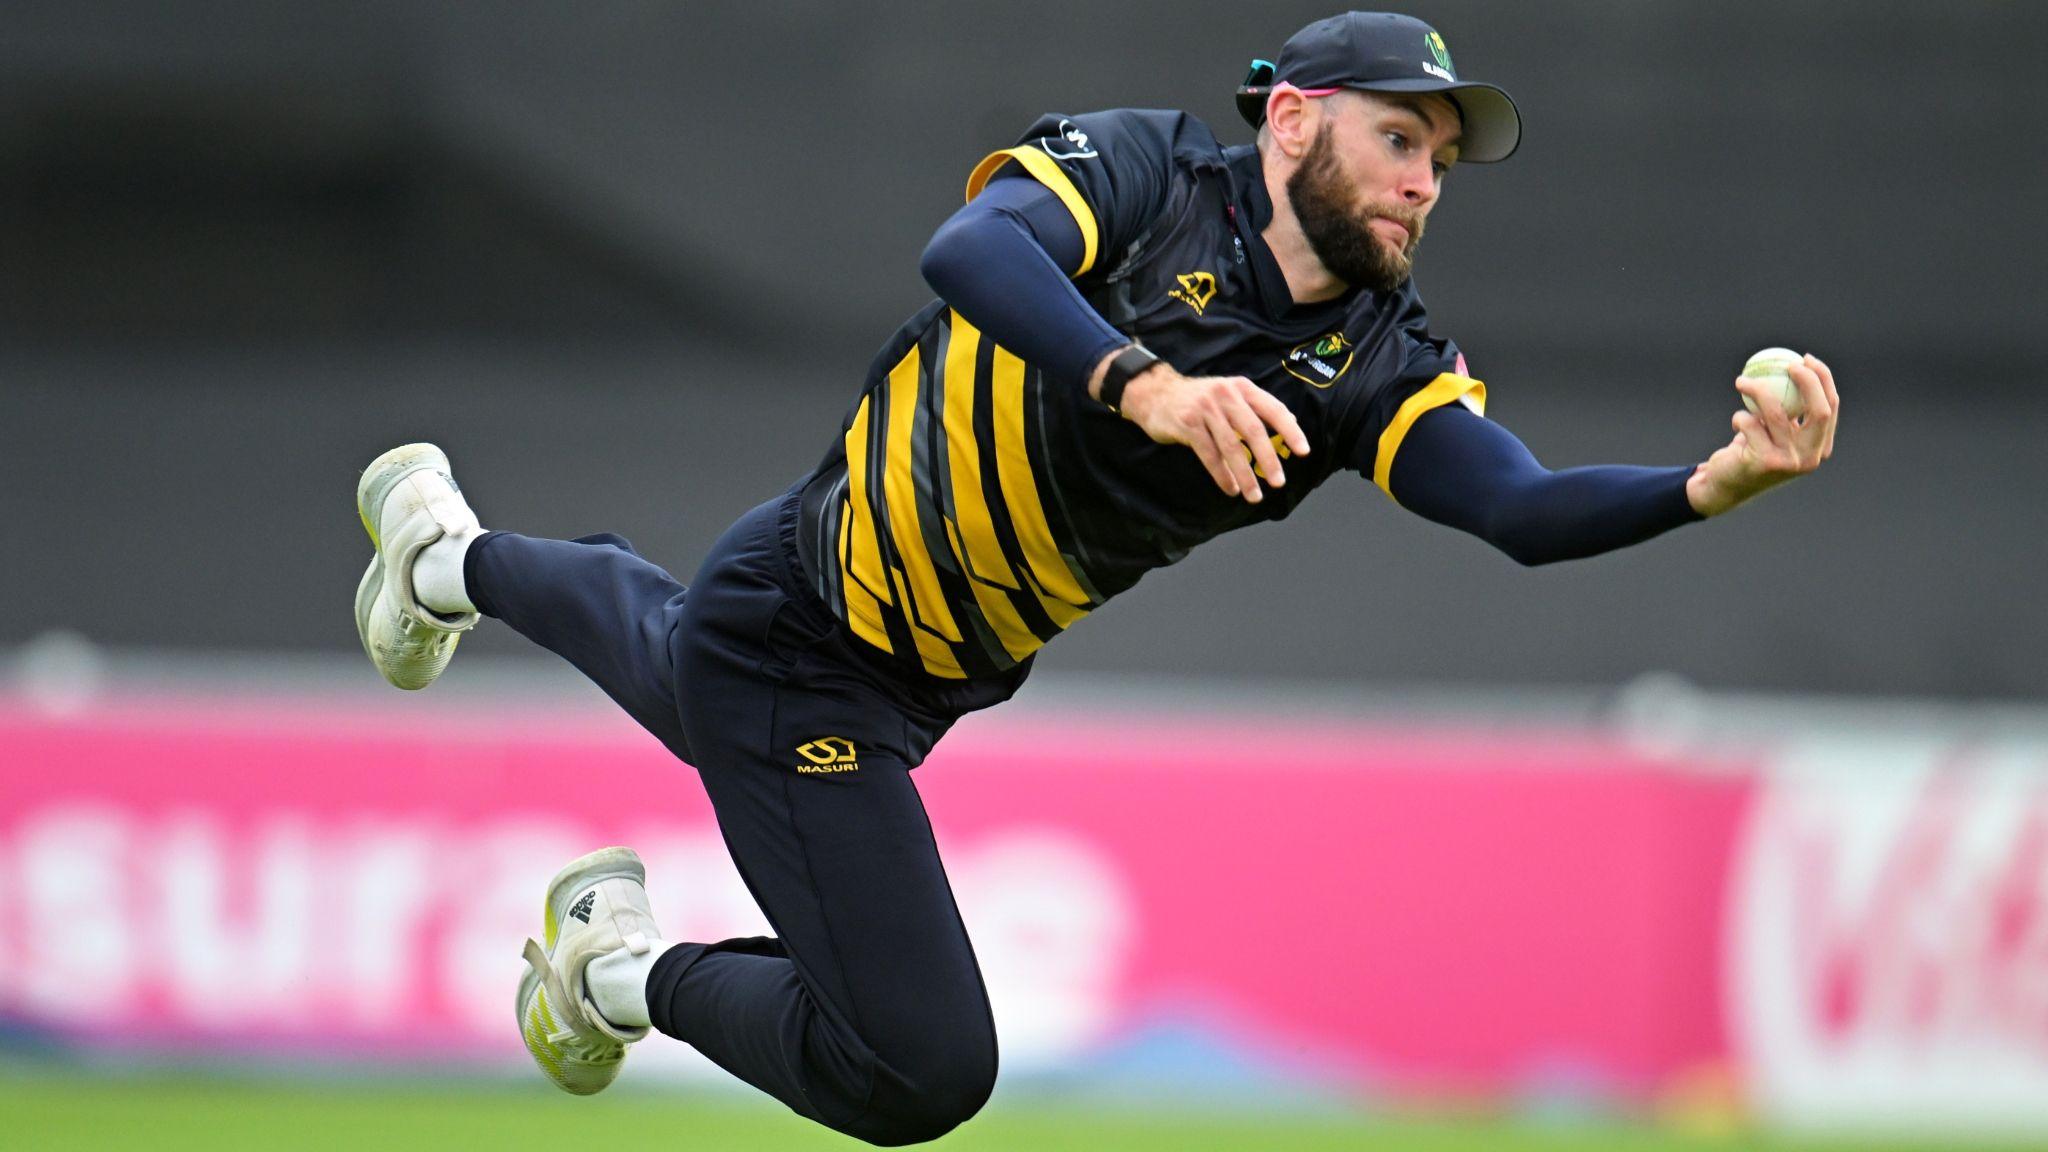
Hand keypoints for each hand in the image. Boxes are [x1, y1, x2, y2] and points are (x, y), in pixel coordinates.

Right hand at [1096, 355, 1310, 502]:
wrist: (1155, 393)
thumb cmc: (1198, 399)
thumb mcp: (1228, 394)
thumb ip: (1254, 407)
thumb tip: (1291, 422)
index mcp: (1241, 387)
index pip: (1273, 409)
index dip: (1290, 431)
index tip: (1303, 452)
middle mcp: (1225, 395)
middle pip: (1253, 430)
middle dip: (1268, 459)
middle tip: (1278, 482)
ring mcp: (1205, 409)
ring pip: (1231, 447)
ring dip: (1245, 475)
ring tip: (1254, 495)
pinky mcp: (1187, 424)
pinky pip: (1209, 455)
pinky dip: (1222, 475)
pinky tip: (1231, 488)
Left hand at [1686, 353, 1839, 516]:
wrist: (1727, 484)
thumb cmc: (1754, 449)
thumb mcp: (1778, 430)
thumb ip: (1791, 409)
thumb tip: (1796, 365)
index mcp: (1821, 447)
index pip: (1831, 406)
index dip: (1823, 379)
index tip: (1805, 359)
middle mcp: (1811, 457)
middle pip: (1819, 410)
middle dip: (1808, 381)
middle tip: (1788, 364)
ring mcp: (1789, 461)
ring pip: (1776, 413)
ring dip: (1757, 390)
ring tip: (1741, 382)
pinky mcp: (1765, 462)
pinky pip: (1750, 424)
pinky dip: (1740, 417)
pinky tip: (1737, 423)